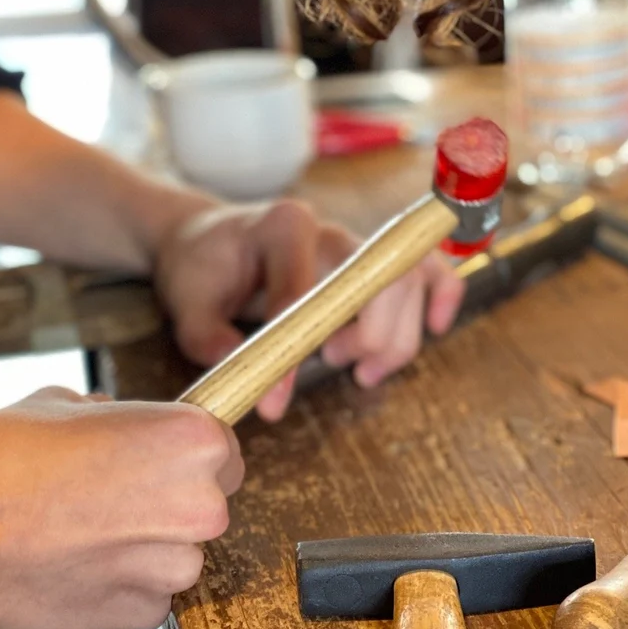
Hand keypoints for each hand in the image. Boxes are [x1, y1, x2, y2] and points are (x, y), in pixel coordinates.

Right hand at [0, 388, 243, 628]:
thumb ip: (105, 414)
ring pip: (175, 556)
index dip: (186, 457)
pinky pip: (146, 597)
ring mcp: (172, 567)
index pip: (222, 450)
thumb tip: (109, 418)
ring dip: (140, 549)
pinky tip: (71, 567)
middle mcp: (197, 505)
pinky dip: (118, 587)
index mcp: (189, 441)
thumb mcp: (57, 403)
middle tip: (108, 497)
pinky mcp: (142, 616)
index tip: (160, 462)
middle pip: (206, 506)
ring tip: (78, 534)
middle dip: (166, 503)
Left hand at [154, 199, 463, 422]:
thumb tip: (243, 379)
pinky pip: (426, 268)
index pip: (302, 291)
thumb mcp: (186, 304)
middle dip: (368, 337)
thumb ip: (208, 339)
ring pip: (407, 282)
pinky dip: (441, 295)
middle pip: (377, 280)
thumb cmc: (201, 266)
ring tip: (358, 370)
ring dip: (396, 336)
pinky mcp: (370, 261)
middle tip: (334, 367)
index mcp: (283, 226)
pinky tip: (433, 327)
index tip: (275, 402)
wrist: (209, 240)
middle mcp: (328, 228)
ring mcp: (355, 243)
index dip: (293, 350)